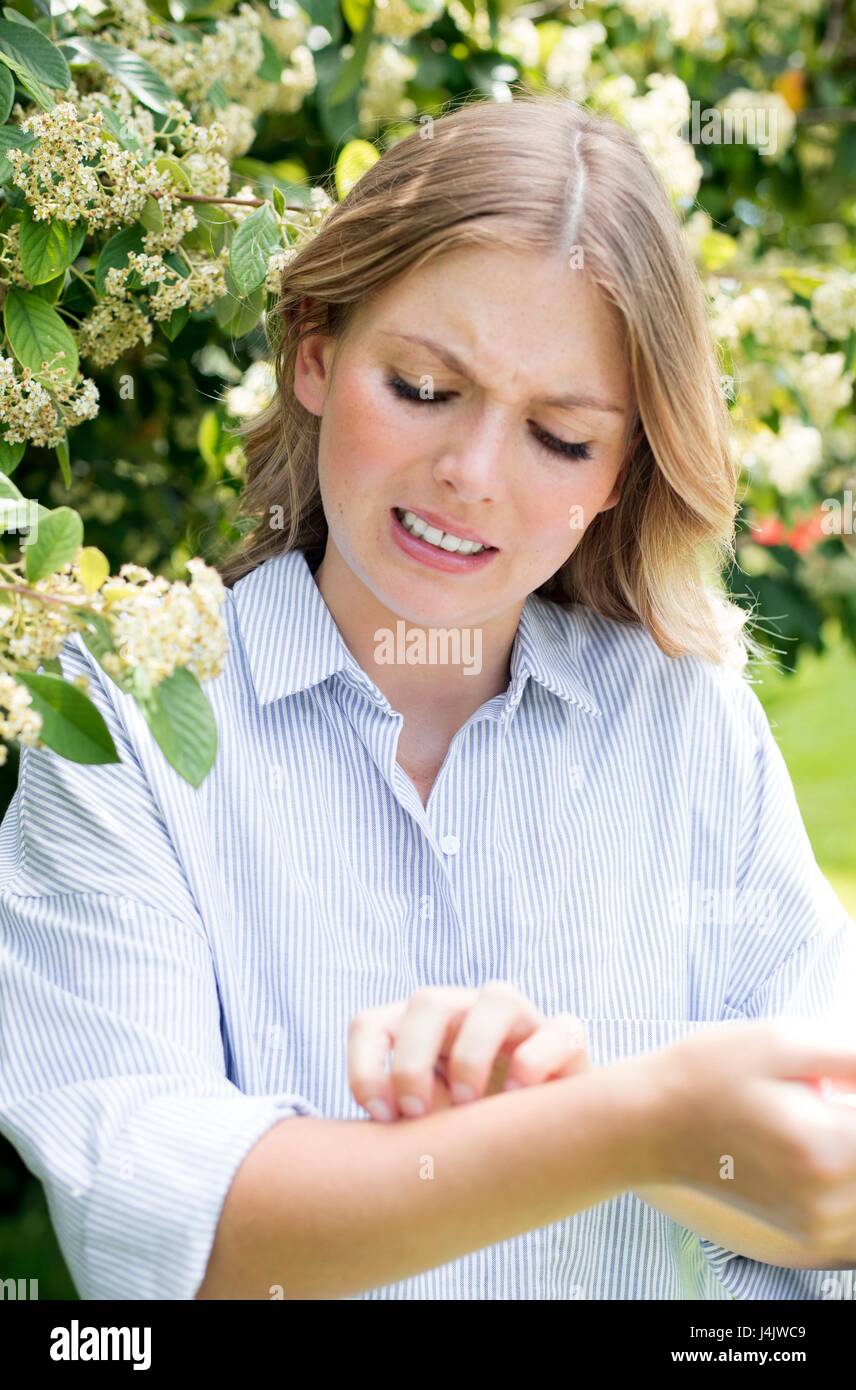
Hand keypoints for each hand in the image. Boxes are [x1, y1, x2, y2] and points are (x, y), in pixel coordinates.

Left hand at [348, 980, 588, 1122]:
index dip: (366, 1065)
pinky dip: (535, 1061)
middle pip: (428, 1002)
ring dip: (473, 1053)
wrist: (540, 1142)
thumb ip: (403, 1118)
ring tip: (467, 1104)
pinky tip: (518, 1098)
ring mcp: (521, 1019)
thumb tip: (380, 1130)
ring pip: (498, 997)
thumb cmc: (467, 1134)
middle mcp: (467, 1012)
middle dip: (412, 1060)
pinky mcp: (567, 1038)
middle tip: (417, 1113)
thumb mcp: (427, 1127)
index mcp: (420, 1031)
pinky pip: (560, 1029)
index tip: (381, 1116)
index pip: (373, 1024)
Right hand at [648, 1018, 855, 1259]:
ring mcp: (818, 1224)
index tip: (831, 1080)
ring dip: (850, 1140)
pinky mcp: (809, 1233)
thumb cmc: (707, 1074)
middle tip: (818, 1089)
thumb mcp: (780, 1040)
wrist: (648, 1126)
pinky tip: (805, 1139)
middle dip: (851, 1111)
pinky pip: (853, 1199)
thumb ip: (852, 1056)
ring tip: (808, 1111)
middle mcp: (827, 1198)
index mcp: (824, 1147)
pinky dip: (845, 1167)